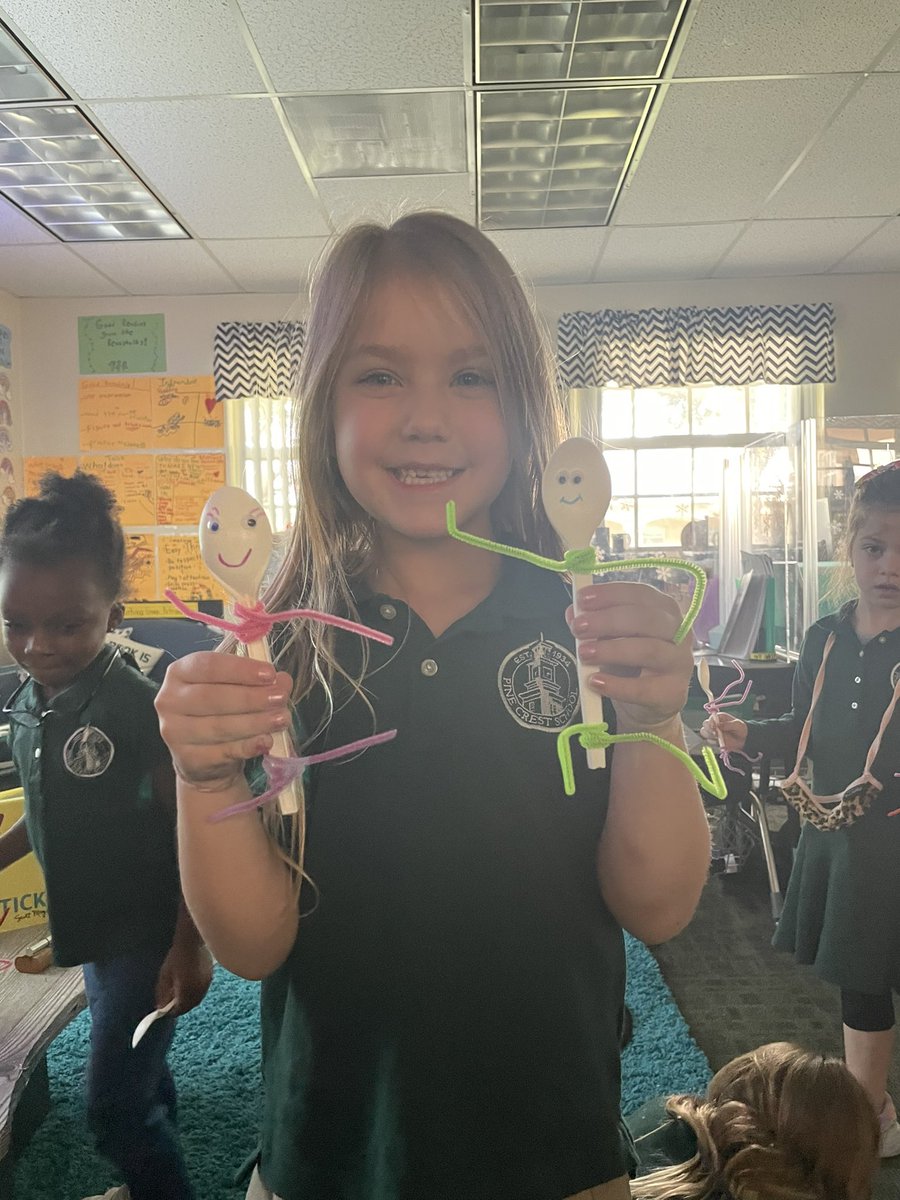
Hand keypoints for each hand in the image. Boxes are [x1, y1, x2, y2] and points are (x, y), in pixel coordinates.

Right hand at [154, 652, 291, 790]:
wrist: (205, 758)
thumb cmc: (220, 712)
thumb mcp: (237, 689)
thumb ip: (259, 682)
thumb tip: (283, 681)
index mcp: (180, 672)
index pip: (208, 666)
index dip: (240, 670)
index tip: (270, 674)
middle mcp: (170, 700)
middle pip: (212, 697)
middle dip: (251, 697)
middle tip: (280, 698)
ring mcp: (174, 731)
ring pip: (218, 726)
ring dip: (254, 722)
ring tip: (281, 719)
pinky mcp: (187, 758)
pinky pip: (221, 752)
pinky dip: (247, 746)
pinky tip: (265, 741)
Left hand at [155, 942, 213, 1015]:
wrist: (193, 941)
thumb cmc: (176, 957)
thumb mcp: (165, 975)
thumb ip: (162, 993)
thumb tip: (161, 1007)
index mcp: (186, 991)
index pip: (179, 1010)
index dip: (171, 1012)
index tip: (164, 1010)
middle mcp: (198, 991)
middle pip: (190, 1006)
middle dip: (181, 1007)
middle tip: (172, 1002)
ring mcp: (206, 984)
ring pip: (197, 999)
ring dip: (188, 1000)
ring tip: (180, 993)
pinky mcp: (211, 978)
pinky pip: (202, 991)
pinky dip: (195, 993)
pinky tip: (189, 985)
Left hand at [567, 582, 692, 731]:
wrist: (647, 704)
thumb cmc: (630, 663)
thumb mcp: (610, 639)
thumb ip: (594, 625)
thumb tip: (573, 613)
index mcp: (664, 610)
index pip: (640, 594)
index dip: (610, 594)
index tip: (582, 599)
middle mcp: (678, 632)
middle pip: (646, 619)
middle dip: (608, 620)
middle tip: (578, 627)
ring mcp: (680, 662)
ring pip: (649, 650)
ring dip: (612, 650)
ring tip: (584, 653)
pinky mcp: (673, 692)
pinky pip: (644, 688)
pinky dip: (617, 685)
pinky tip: (595, 682)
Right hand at [700, 711, 747, 751]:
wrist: (743, 740)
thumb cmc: (741, 729)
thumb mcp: (737, 725)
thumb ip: (728, 724)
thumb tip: (718, 725)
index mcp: (720, 717)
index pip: (711, 717)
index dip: (711, 722)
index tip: (714, 727)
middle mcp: (714, 723)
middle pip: (705, 724)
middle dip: (708, 729)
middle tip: (715, 733)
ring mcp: (713, 732)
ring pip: (704, 733)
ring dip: (709, 736)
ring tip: (718, 738)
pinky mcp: (713, 740)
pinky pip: (709, 741)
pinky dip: (713, 742)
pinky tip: (719, 742)